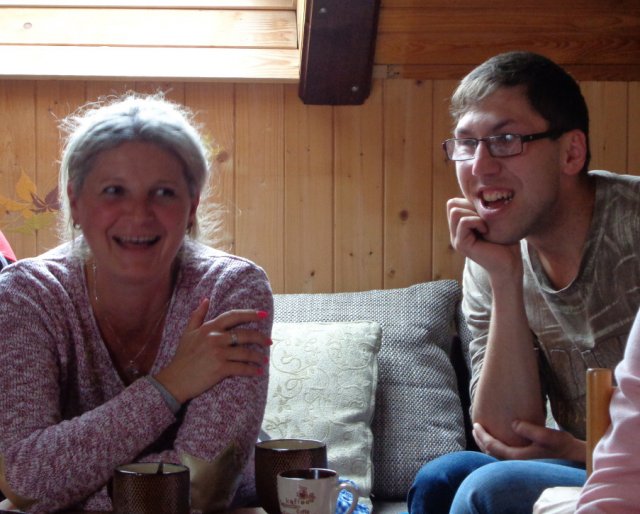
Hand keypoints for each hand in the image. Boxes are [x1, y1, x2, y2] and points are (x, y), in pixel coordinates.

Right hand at [155, 298, 270, 402]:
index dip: (250, 314)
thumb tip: (206, 299)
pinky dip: (252, 370)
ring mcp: (218, 353)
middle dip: (260, 337)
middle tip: (269, 341)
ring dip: (258, 356)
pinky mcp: (220, 368)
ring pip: (245, 352)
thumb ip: (197, 315)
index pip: (233, 316)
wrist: (175, 380)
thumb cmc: (182, 357)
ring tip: (264, 359)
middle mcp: (215, 338)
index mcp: (209, 328)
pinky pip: (241, 368)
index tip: (263, 314)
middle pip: (244, 334)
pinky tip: (258, 371)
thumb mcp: (187, 333)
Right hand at [447, 197, 521, 276]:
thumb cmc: (506, 242)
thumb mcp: (492, 220)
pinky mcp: (462, 245)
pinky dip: (477, 222)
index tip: (485, 214)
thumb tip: (480, 191)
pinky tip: (486, 230)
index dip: (469, 202)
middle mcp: (455, 233)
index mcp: (460, 227)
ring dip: (473, 214)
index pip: (453, 203)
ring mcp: (456, 239)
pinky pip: (464, 222)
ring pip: (455, 211)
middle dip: (470, 206)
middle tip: (484, 219)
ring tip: (485, 225)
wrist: (510, 264)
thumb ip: (481, 210)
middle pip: (451, 204)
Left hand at [473, 421, 584, 462]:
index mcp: (518, 457)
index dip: (482, 435)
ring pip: (496, 454)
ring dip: (488, 443)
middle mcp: (517, 463)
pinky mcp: (525, 460)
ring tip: (483, 432)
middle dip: (481, 439)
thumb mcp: (547, 436)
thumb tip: (513, 423)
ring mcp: (520, 463)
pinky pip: (504, 453)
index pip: (491, 446)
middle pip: (490, 452)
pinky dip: (496, 445)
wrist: (574, 456)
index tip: (475, 424)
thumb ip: (529, 430)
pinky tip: (499, 437)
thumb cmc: (561, 446)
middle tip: (475, 427)